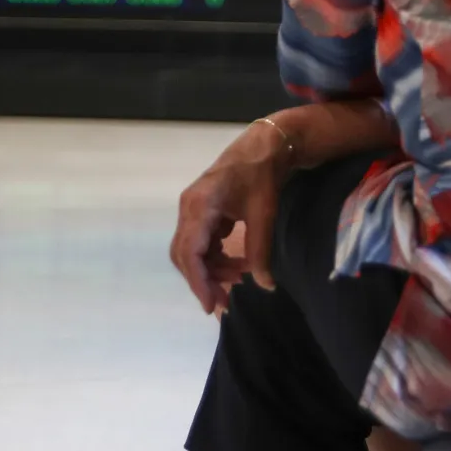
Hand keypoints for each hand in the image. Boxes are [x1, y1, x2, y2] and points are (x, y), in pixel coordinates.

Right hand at [170, 121, 294, 314]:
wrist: (265, 145)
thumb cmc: (262, 176)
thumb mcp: (263, 215)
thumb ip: (260, 252)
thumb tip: (265, 285)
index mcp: (200, 207)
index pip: (190, 252)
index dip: (198, 282)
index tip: (210, 305)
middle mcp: (189, 208)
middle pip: (186, 255)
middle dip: (204, 280)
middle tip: (226, 302)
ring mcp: (193, 209)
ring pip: (193, 251)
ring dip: (213, 269)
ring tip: (240, 279)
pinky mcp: (202, 211)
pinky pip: (202, 242)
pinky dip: (216, 257)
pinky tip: (237, 265)